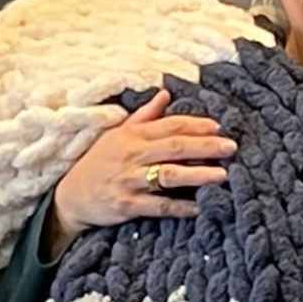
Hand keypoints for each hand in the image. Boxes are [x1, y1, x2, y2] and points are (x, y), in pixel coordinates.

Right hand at [48, 91, 235, 247]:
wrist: (71, 196)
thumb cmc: (98, 162)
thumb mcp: (116, 134)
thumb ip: (144, 116)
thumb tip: (166, 94)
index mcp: (132, 136)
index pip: (169, 125)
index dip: (195, 125)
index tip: (218, 128)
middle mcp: (132, 155)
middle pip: (174, 147)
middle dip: (205, 147)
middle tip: (231, 148)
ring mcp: (129, 180)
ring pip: (169, 175)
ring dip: (197, 175)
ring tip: (222, 175)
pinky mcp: (127, 205)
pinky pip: (158, 206)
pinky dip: (180, 207)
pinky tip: (199, 207)